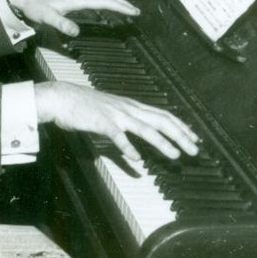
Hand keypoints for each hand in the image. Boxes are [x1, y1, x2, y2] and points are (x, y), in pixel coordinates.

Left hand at [8, 0, 138, 38]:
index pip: (104, 1)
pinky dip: (106, 1)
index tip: (133, 12)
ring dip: (115, 1)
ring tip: (126, 9)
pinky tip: (106, 7)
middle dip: (123, 2)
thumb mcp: (47, 17)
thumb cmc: (35, 6)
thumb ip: (62, 24)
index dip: (120, 7)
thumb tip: (77, 32)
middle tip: (136, 11)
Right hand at [34, 80, 199, 165]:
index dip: (181, 126)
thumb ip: (126, 127)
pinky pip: (118, 136)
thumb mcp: (111, 113)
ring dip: (162, 142)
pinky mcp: (102, 122)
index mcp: (132, 106)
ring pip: (145, 128)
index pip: (163, 115)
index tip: (194, 138)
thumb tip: (137, 145)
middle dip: (181, 135)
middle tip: (195, 149)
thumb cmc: (85, 107)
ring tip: (175, 156)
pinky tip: (137, 159)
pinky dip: (129, 147)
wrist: (62, 98)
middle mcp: (128, 108)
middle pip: (161, 121)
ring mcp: (116, 114)